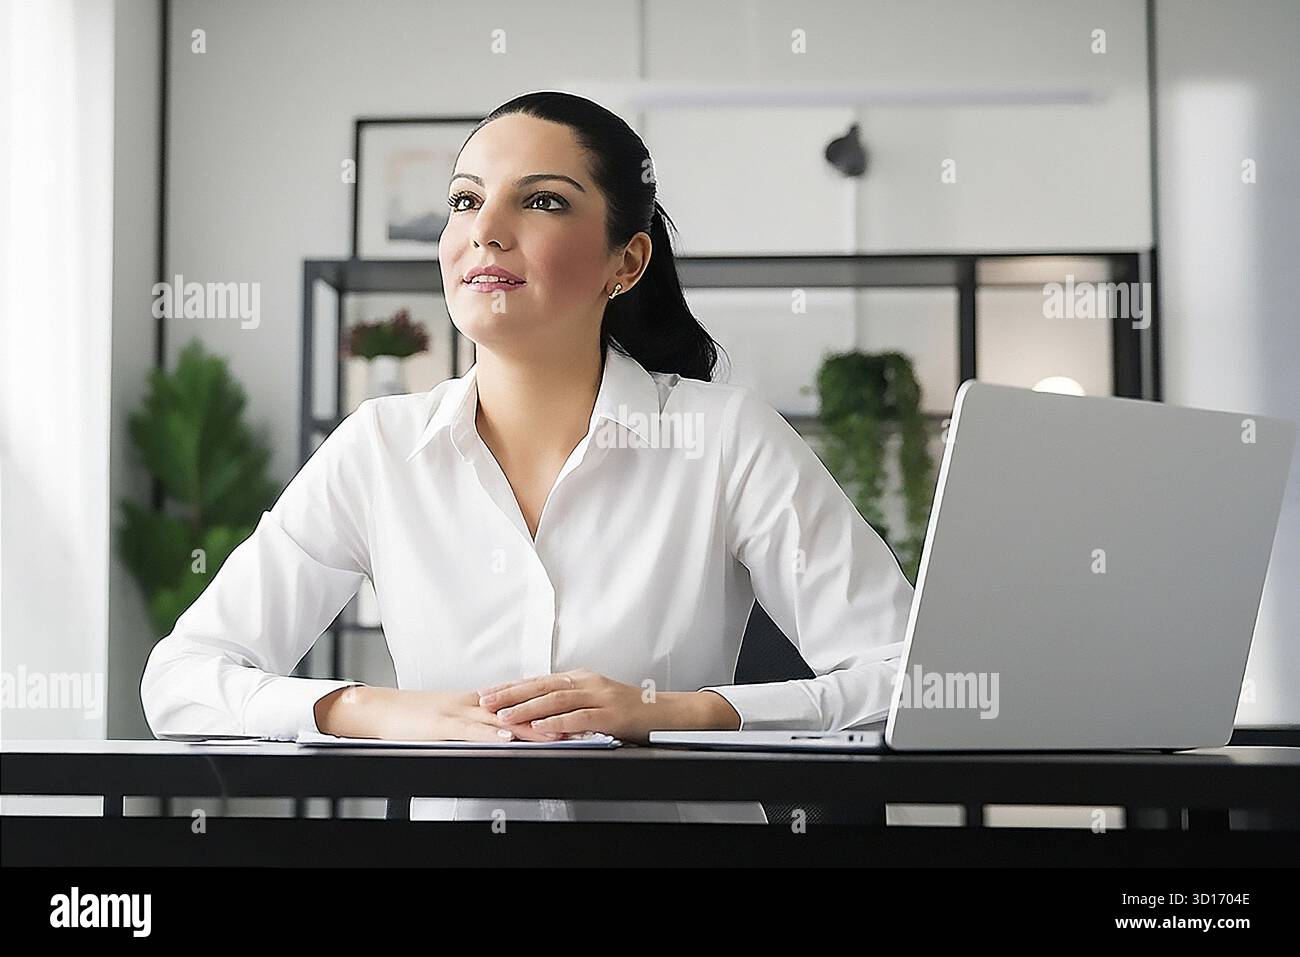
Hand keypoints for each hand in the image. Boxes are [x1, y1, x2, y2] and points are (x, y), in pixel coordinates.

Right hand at [317, 686, 565, 741]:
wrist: (379, 710)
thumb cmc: (415, 719)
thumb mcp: (455, 721)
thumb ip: (481, 726)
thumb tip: (510, 734)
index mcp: (480, 702)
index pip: (522, 705)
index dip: (552, 711)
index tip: (579, 717)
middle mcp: (474, 704)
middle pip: (519, 710)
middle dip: (551, 719)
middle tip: (581, 726)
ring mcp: (458, 712)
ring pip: (501, 718)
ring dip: (530, 726)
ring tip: (557, 734)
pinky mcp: (441, 724)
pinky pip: (469, 728)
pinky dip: (490, 733)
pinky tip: (508, 737)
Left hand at [476, 669, 737, 744]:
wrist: (665, 713)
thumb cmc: (630, 710)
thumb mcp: (597, 699)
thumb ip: (570, 703)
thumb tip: (538, 711)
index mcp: (582, 678)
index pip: (540, 680)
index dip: (512, 686)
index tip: (488, 693)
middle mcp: (588, 682)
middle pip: (542, 685)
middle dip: (511, 694)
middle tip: (486, 701)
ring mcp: (600, 696)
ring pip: (557, 698)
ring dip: (528, 708)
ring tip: (505, 715)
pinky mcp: (611, 714)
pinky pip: (580, 717)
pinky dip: (559, 723)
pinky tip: (542, 728)